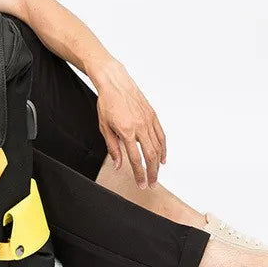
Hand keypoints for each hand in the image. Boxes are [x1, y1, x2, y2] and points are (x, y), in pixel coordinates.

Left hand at [94, 60, 166, 187]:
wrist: (115, 82)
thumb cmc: (107, 102)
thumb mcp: (104, 126)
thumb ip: (113, 147)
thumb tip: (119, 164)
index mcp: (126, 130)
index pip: (135, 158)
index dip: (139, 174)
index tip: (141, 184)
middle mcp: (140, 126)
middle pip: (150, 155)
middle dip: (152, 173)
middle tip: (151, 183)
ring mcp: (148, 120)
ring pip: (158, 147)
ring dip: (158, 163)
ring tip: (156, 174)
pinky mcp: (153, 115)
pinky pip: (161, 135)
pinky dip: (163, 148)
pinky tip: (162, 158)